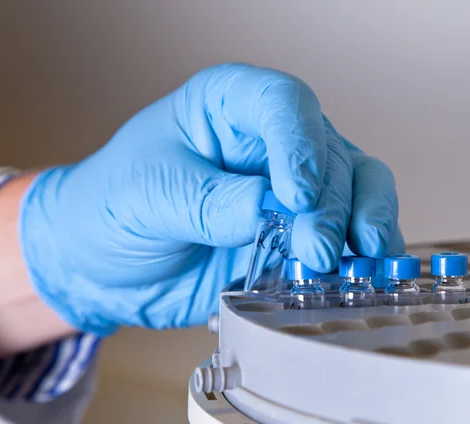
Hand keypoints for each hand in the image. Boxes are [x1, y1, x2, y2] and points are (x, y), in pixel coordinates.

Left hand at [19, 63, 403, 334]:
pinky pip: (349, 234)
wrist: (106, 266)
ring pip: (357, 186)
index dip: (300, 145)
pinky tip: (363, 273)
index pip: (283, 103)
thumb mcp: (150, 196)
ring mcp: (290, 189)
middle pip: (329, 153)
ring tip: (353, 262)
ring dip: (363, 223)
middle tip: (315, 248)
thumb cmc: (113, 207)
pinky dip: (363, 255)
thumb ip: (212, 202)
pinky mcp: (298, 234)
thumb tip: (273, 210)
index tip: (293, 197)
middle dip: (330, 204)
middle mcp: (269, 141)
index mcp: (228, 107)